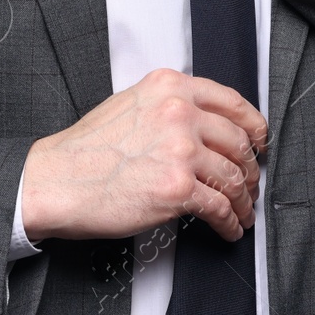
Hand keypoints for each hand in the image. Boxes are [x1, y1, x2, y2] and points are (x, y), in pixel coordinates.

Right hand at [20, 68, 267, 242]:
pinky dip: (230, 221)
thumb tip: (208, 125)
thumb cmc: (87, 149)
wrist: (54, 180)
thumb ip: (171, 105)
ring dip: (243, 199)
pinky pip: (219, 207)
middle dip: (250, 167)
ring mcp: (181, 151)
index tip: (259, 140)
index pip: (232, 102)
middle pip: (238, 141)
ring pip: (233, 176)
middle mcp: (180, 113)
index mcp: (171, 87)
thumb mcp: (132, 103)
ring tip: (243, 210)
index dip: (254, 125)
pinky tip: (229, 227)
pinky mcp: (177, 189)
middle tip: (251, 181)